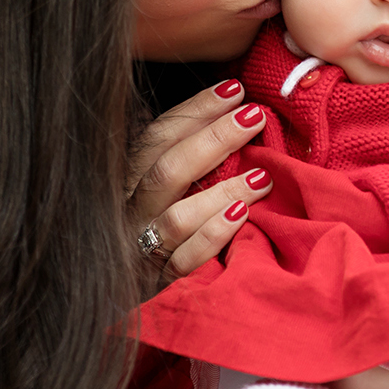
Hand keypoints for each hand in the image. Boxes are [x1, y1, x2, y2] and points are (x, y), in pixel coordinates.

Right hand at [128, 80, 269, 289]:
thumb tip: (236, 110)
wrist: (127, 299)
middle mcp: (132, 211)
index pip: (158, 136)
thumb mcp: (166, 188)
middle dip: (213, 139)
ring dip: (222, 192)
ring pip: (177, 216)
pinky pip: (184, 261)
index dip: (195, 110)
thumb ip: (189, 156)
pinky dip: (212, 237)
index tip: (234, 90)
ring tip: (262, 176)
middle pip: (167, 169)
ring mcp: (143, 249)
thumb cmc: (161, 229)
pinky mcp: (159, 284)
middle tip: (254, 117)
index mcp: (131, 181)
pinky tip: (241, 218)